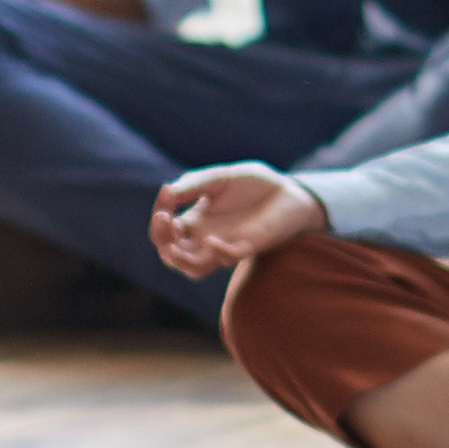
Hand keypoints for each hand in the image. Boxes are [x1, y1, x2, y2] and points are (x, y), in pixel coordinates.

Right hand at [156, 163, 326, 275]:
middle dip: (162, 240)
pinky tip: (211, 241)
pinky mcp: (249, 246)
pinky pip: (229, 259)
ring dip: (180, 259)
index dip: (159, 215)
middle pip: (172, 255)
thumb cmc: (254, 185)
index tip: (167, 192)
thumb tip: (167, 190)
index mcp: (196, 223)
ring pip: (194, 269)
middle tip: (165, 219)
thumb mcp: (219, 178)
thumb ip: (194, 184)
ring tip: (174, 243)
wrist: (289, 190)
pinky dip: (218, 253)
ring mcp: (226, 245)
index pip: (165, 231)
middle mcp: (206, 239)